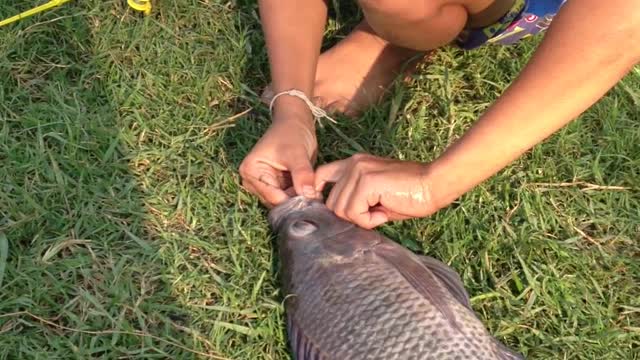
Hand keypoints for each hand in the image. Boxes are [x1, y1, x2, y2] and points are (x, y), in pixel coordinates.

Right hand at [239, 118, 319, 206]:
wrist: (295, 123)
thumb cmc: (291, 133)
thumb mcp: (297, 152)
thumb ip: (302, 174)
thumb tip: (309, 196)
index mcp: (250, 171)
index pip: (271, 196)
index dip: (292, 202)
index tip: (312, 203)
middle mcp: (253, 181)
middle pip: (276, 202)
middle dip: (296, 202)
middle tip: (317, 199)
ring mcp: (264, 184)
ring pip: (283, 202)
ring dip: (299, 200)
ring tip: (316, 194)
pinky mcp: (275, 186)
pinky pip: (288, 198)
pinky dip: (300, 196)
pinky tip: (312, 191)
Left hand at [314, 153, 438, 228]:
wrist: (434, 184)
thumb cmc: (410, 194)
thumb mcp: (376, 196)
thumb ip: (356, 200)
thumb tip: (340, 216)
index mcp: (353, 164)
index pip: (320, 176)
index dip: (319, 194)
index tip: (335, 211)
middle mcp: (352, 164)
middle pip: (331, 202)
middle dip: (350, 215)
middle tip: (374, 213)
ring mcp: (358, 171)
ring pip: (340, 209)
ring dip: (361, 219)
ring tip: (381, 212)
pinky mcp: (366, 182)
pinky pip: (354, 212)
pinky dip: (368, 221)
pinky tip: (384, 213)